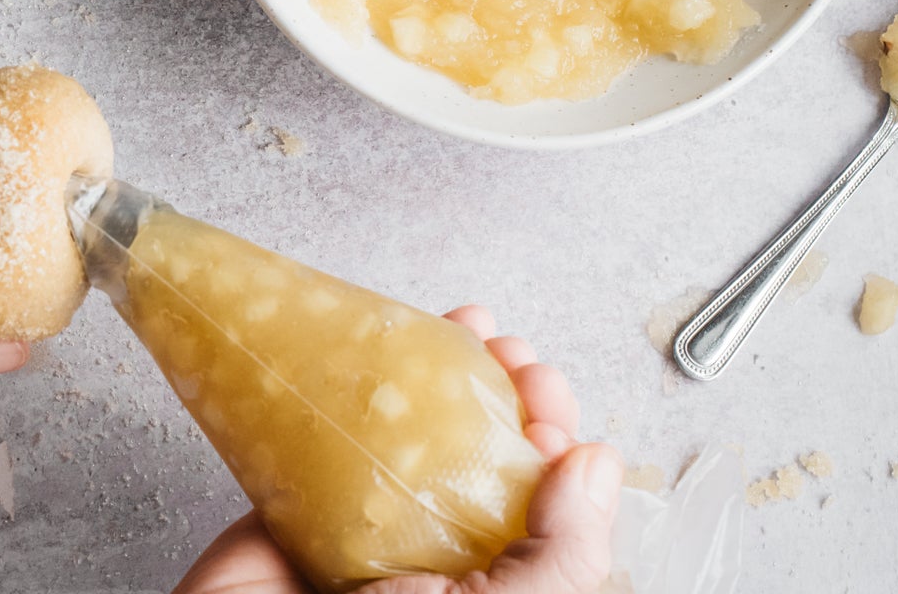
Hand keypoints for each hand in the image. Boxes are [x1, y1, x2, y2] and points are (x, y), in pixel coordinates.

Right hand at [170, 306, 620, 593]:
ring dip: (445, 369)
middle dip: (507, 391)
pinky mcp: (302, 494)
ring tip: (469, 328)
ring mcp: (371, 516)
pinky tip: (386, 339)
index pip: (541, 497)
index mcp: (494, 580)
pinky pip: (335, 424)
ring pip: (414, 430)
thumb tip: (594, 464)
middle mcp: (438, 547)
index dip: (550, 436)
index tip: (544, 401)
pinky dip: (357, 375)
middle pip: (484, 451)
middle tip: (511, 357)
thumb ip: (564, 551)